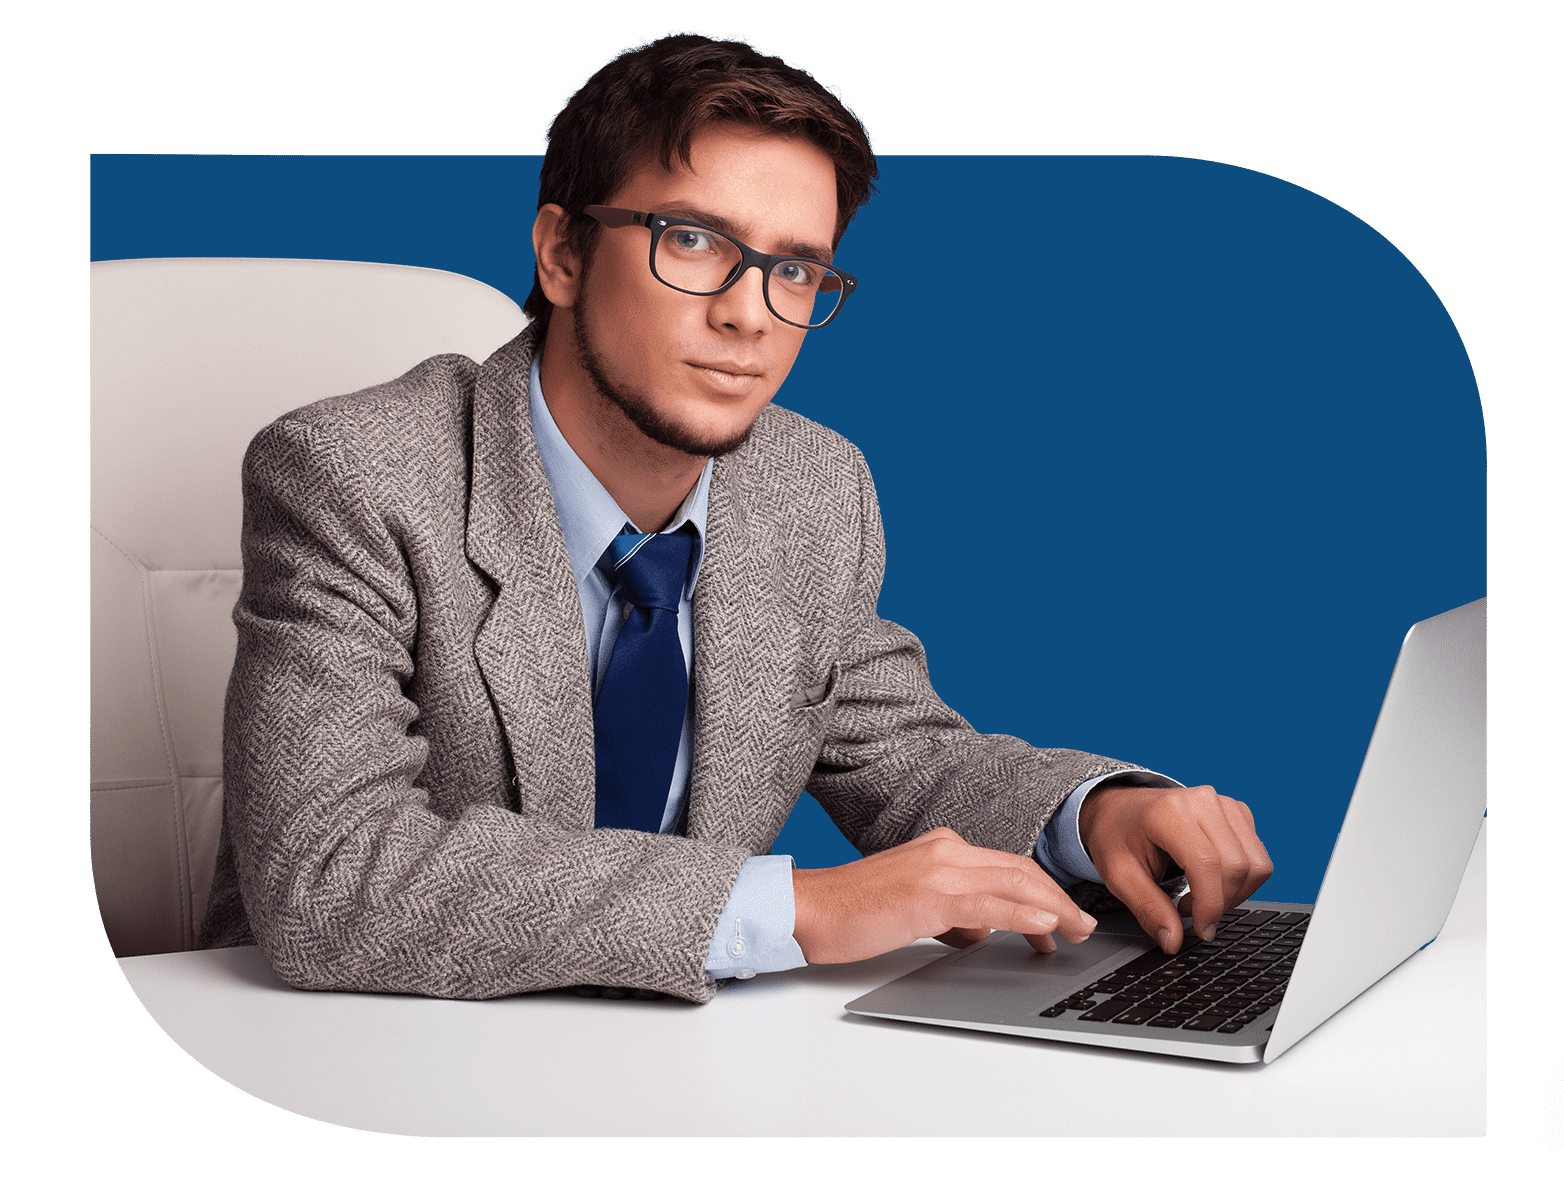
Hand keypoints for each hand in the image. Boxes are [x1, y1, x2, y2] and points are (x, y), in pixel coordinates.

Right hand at [791, 827, 1096, 963]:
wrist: (811, 909)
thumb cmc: (853, 912)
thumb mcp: (913, 907)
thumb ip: (951, 915)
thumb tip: (980, 933)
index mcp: (941, 848)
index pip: (1006, 865)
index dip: (1042, 889)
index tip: (1065, 914)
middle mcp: (945, 850)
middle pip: (1019, 870)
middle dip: (1058, 898)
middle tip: (1084, 925)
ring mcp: (938, 870)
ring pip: (1012, 883)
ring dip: (1053, 908)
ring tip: (1076, 930)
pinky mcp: (929, 896)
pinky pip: (988, 905)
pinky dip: (1022, 914)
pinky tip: (1045, 927)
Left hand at [1078, 783, 1271, 953]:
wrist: (1121, 809)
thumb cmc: (1118, 837)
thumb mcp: (1119, 876)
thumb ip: (1148, 909)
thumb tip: (1173, 941)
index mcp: (1167, 812)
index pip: (1206, 863)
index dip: (1210, 904)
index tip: (1201, 929)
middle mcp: (1201, 802)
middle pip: (1236, 866)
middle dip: (1221, 903)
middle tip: (1192, 913)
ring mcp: (1223, 804)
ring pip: (1255, 863)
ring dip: (1236, 893)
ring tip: (1201, 897)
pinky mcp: (1238, 812)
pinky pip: (1258, 856)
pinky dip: (1243, 880)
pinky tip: (1213, 881)